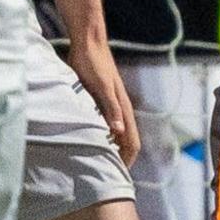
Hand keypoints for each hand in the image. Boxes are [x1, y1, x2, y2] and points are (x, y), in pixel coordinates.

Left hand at [68, 36, 141, 167]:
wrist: (88, 42)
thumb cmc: (93, 63)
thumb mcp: (101, 87)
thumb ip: (110, 109)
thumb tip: (118, 132)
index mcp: (122, 108)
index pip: (131, 142)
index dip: (126, 161)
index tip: (117, 177)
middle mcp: (120, 108)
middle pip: (126, 140)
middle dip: (120, 159)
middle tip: (107, 177)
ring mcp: (112, 104)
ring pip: (116, 133)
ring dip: (111, 149)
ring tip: (99, 164)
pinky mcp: (101, 99)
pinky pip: (105, 124)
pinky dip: (102, 136)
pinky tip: (91, 140)